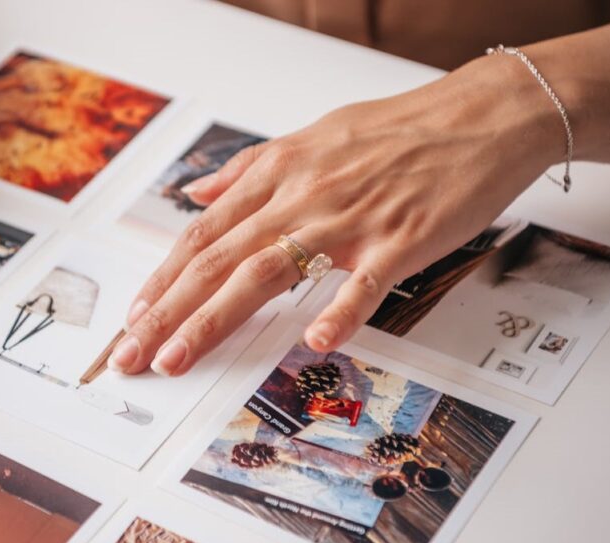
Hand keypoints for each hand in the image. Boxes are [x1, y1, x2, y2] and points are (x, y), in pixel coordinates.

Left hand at [110, 56, 562, 376]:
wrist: (478, 118)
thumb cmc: (396, 131)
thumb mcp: (309, 138)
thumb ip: (248, 169)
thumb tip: (198, 192)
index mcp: (278, 174)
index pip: (204, 234)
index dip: (164, 278)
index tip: (135, 316)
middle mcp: (301, 196)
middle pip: (219, 260)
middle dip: (168, 311)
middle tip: (131, 354)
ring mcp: (349, 220)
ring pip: (266, 272)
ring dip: (215, 319)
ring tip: (179, 357)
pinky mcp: (399, 240)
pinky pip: (364, 281)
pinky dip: (339, 310)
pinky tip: (314, 340)